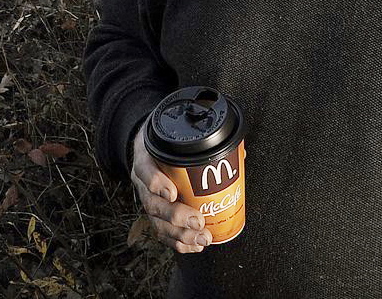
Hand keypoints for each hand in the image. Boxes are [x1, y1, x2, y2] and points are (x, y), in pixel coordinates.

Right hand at [130, 128, 211, 252]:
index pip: (145, 168)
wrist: (149, 149)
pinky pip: (162, 233)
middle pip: (153, 204)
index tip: (172, 192)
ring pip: (158, 223)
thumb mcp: (176, 135)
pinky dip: (178, 243)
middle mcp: (143, 182)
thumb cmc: (168, 143)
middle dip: (177, 216)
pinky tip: (194, 245)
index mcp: (147, 157)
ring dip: (181, 235)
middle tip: (198, 221)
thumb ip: (204, 143)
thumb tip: (238, 155)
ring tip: (202, 238)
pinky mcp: (154, 215)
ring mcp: (148, 200)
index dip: (155, 182)